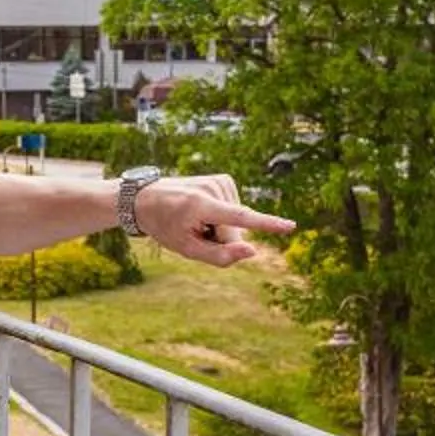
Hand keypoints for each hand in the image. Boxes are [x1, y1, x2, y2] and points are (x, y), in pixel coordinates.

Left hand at [131, 173, 295, 266]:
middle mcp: (213, 188)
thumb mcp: (186, 249)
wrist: (145, 197)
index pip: (240, 218)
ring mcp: (219, 180)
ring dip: (219, 227)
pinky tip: (204, 212)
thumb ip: (220, 256)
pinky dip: (222, 216)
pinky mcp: (224, 179)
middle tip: (194, 231)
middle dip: (222, 239)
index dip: (266, 224)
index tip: (289, 226)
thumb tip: (253, 252)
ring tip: (195, 219)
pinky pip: (235, 210)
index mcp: (200, 205)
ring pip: (237, 221)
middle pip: (236, 230)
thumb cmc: (164, 226)